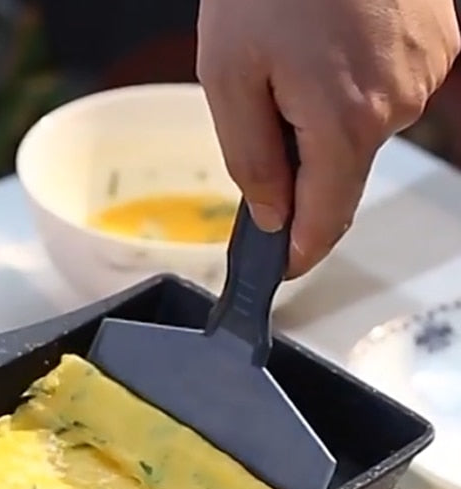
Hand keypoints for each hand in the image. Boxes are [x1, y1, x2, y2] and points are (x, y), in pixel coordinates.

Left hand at [197, 0, 459, 275]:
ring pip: (359, 129)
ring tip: (296, 53)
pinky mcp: (437, 42)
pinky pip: (383, 88)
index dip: (300, 250)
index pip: (325, 219)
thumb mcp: (229, 77)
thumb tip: (272, 214)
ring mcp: (425, 71)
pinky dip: (348, 82)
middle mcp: (397, 105)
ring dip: (321, 115)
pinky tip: (328, 40)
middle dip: (297, 161)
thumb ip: (251, 160)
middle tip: (264, 102)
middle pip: (337, 171)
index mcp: (345, 123)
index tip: (282, 268)